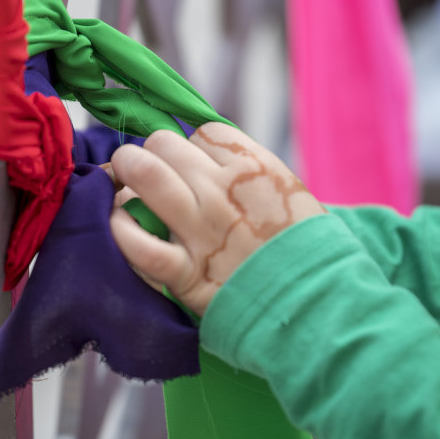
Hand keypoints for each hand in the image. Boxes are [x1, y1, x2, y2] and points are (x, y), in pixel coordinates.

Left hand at [108, 122, 325, 315]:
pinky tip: (119, 224)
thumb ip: (249, 171)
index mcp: (254, 167)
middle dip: (151, 152)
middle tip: (146, 169)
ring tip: (121, 178)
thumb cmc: (306, 249)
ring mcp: (202, 229)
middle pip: (164, 143)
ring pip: (146, 174)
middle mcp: (223, 190)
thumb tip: (205, 154)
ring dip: (126, 170)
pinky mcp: (186, 273)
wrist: (321, 306)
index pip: (201, 132)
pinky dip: (120, 229)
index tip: (192, 165)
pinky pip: (137, 242)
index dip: (191, 147)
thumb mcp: (289, 192)